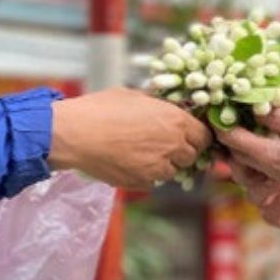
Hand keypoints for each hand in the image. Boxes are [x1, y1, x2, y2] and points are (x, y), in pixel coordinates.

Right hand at [49, 89, 209, 189]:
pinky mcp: (142, 183)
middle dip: (181, 151)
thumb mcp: (134, 96)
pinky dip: (146, 175)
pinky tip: (128, 162)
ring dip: (164, 164)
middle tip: (162, 144)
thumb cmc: (101, 109)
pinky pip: (152, 182)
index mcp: (176, 121)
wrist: (75, 134)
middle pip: (191, 156)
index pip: (204, 136)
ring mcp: (158, 168)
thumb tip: (165, 107)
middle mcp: (173, 146)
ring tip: (141, 152)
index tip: (185, 134)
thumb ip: (157, 105)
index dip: (195, 135)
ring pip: (173, 171)